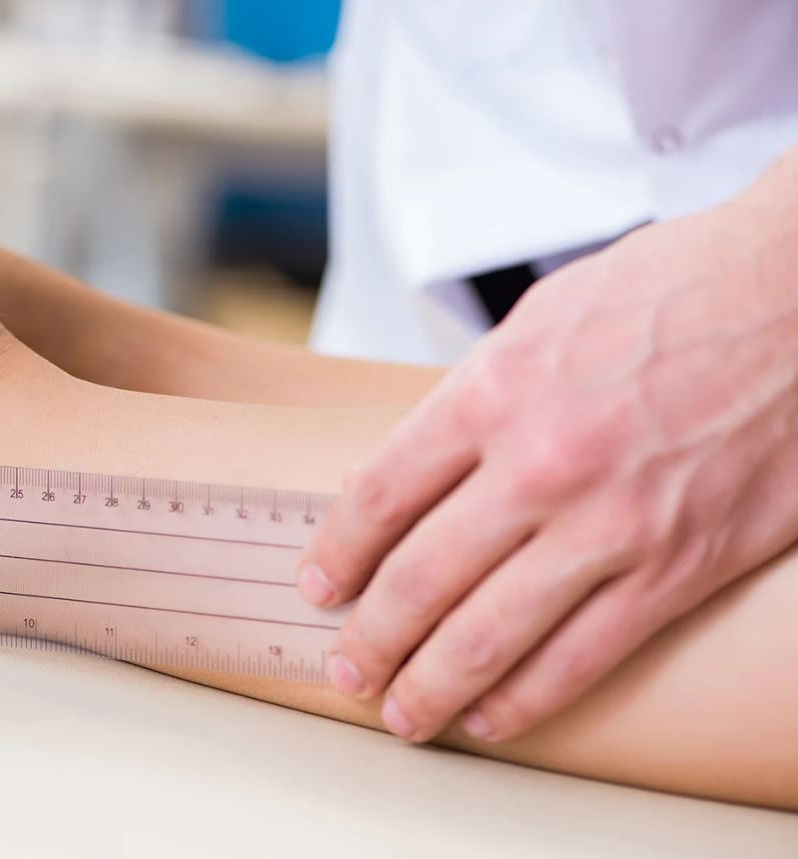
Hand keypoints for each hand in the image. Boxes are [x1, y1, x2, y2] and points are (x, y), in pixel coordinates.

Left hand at [298, 151, 797, 743]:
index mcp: (493, 392)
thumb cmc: (667, 295)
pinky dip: (525, 699)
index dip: (338, 551)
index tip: (319, 585)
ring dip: (430, 685)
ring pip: (490, 634)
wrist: (797, 292)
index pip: (381, 494)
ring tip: (399, 711)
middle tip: (344, 669)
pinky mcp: (679, 567)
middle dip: (370, 638)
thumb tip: (400, 477)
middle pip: (420, 578)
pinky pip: (583, 656)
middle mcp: (540, 463)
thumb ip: (467, 404)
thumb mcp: (537, 324)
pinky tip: (490, 716)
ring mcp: (611, 523)